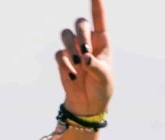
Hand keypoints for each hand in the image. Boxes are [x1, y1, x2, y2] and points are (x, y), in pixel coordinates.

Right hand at [55, 0, 112, 116]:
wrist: (88, 104)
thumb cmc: (102, 88)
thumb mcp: (104, 77)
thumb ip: (96, 66)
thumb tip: (84, 58)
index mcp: (102, 41)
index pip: (99, 18)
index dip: (97, 4)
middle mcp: (87, 41)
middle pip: (80, 23)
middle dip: (81, 34)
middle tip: (86, 51)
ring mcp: (73, 50)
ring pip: (65, 34)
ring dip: (71, 47)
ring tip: (79, 64)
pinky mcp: (63, 60)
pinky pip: (60, 54)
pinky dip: (65, 64)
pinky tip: (73, 75)